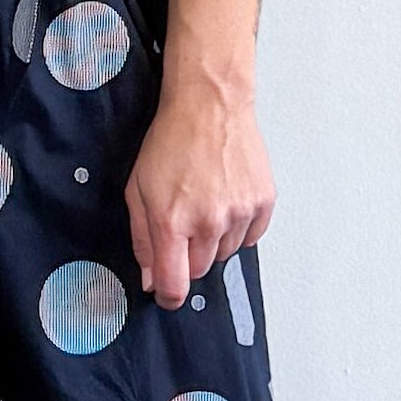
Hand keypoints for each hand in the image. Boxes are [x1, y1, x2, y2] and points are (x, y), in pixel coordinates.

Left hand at [125, 77, 274, 306]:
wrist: (211, 105)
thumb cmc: (173, 140)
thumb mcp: (138, 189)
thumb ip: (143, 239)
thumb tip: (150, 277)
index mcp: (172, 221)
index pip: (175, 284)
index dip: (167, 295)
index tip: (165, 294)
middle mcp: (209, 221)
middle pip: (199, 270)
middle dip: (187, 256)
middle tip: (182, 225)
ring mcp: (240, 213)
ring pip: (225, 254)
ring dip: (213, 241)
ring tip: (205, 204)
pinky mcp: (263, 203)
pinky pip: (250, 238)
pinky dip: (238, 229)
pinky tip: (226, 202)